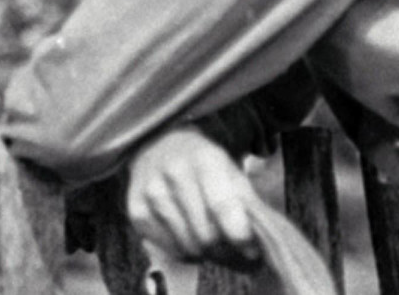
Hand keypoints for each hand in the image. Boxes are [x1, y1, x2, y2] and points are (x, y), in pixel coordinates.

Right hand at [126, 125, 260, 268]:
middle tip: (236, 251)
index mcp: (204, 159)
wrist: (158, 144)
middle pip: (206, 235)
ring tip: (213, 241)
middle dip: (227, 251)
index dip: (241, 236)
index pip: (223, 207)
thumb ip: (248, 204)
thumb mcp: (231, 171)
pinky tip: (190, 236)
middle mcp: (173, 173)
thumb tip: (262, 240)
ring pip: (188, 247)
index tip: (252, 250)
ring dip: (207, 254)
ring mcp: (151, 193)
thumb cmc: (202, 163)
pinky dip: (186, 252)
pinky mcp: (136, 211)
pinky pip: (170, 250)